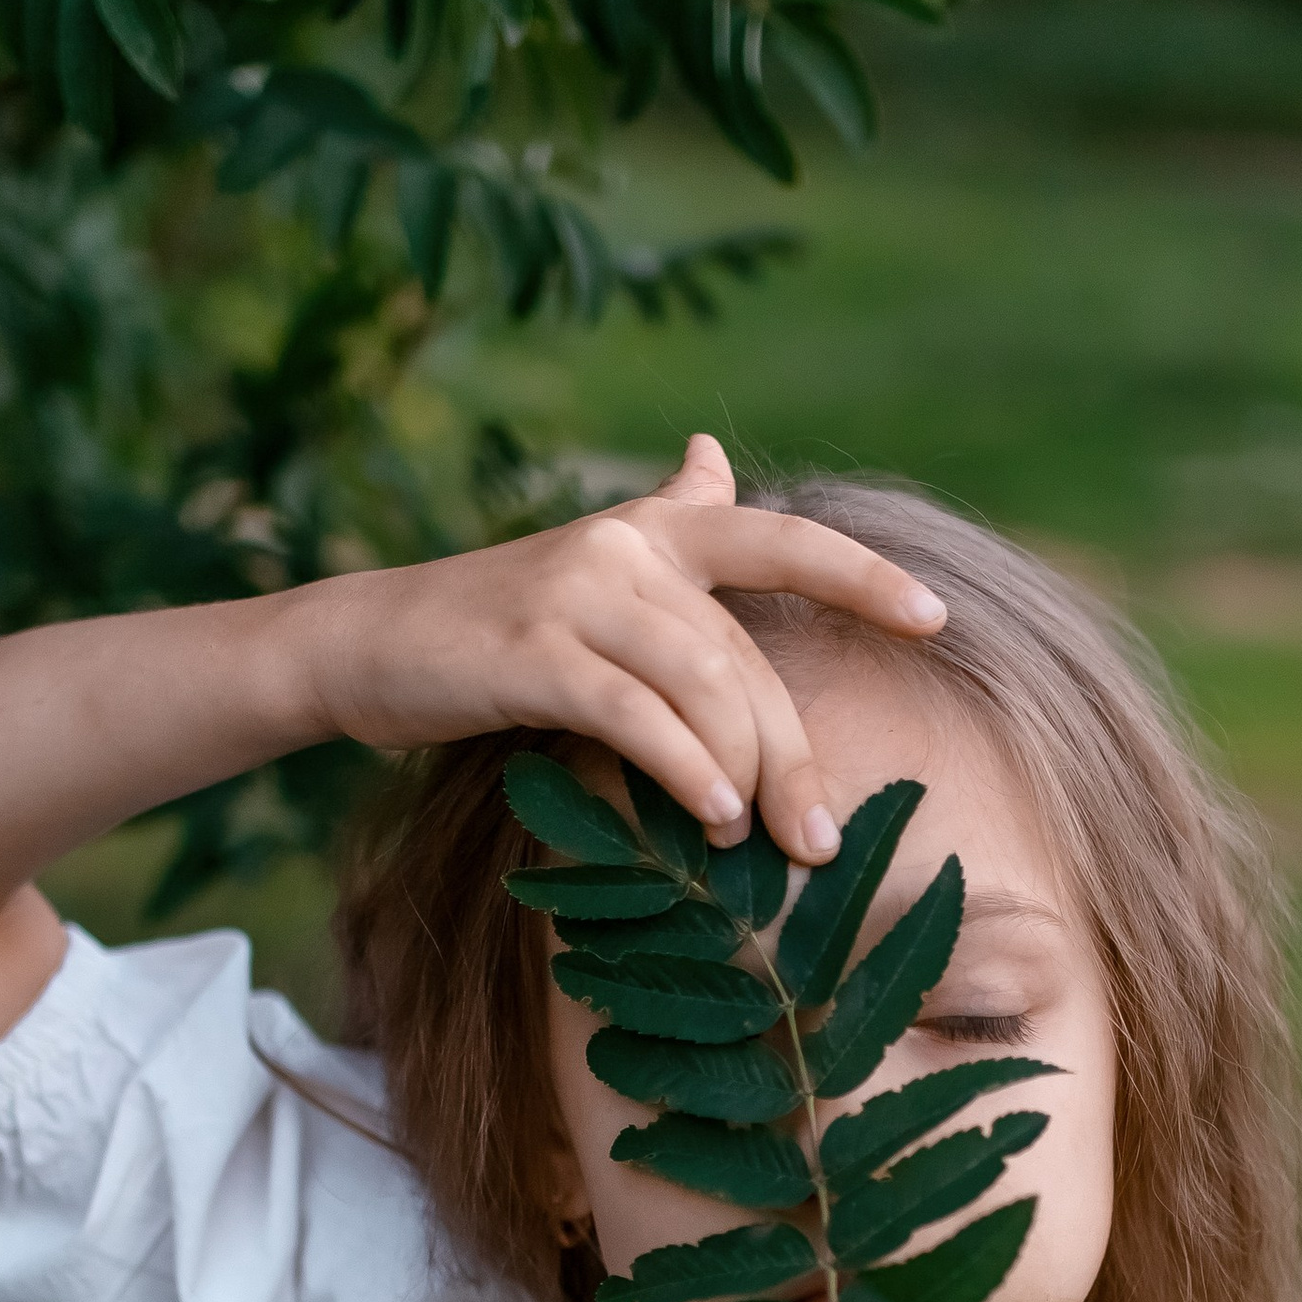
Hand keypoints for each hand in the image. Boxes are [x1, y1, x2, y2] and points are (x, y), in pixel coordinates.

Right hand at [299, 433, 945, 864]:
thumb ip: (666, 523)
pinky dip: (684, 767)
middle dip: (795, 752)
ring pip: (703, 684)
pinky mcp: (533, 653)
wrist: (364, 641)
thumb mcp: (589, 565)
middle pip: (745, 656)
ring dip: (747, 770)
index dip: (861, 576)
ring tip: (764, 842)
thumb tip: (715, 458)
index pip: (779, 540)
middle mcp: (626, 548)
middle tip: (823, 840)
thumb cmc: (491, 625)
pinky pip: (635, 714)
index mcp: (654, 530)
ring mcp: (578, 594)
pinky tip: (714, 814)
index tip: (937, 617)